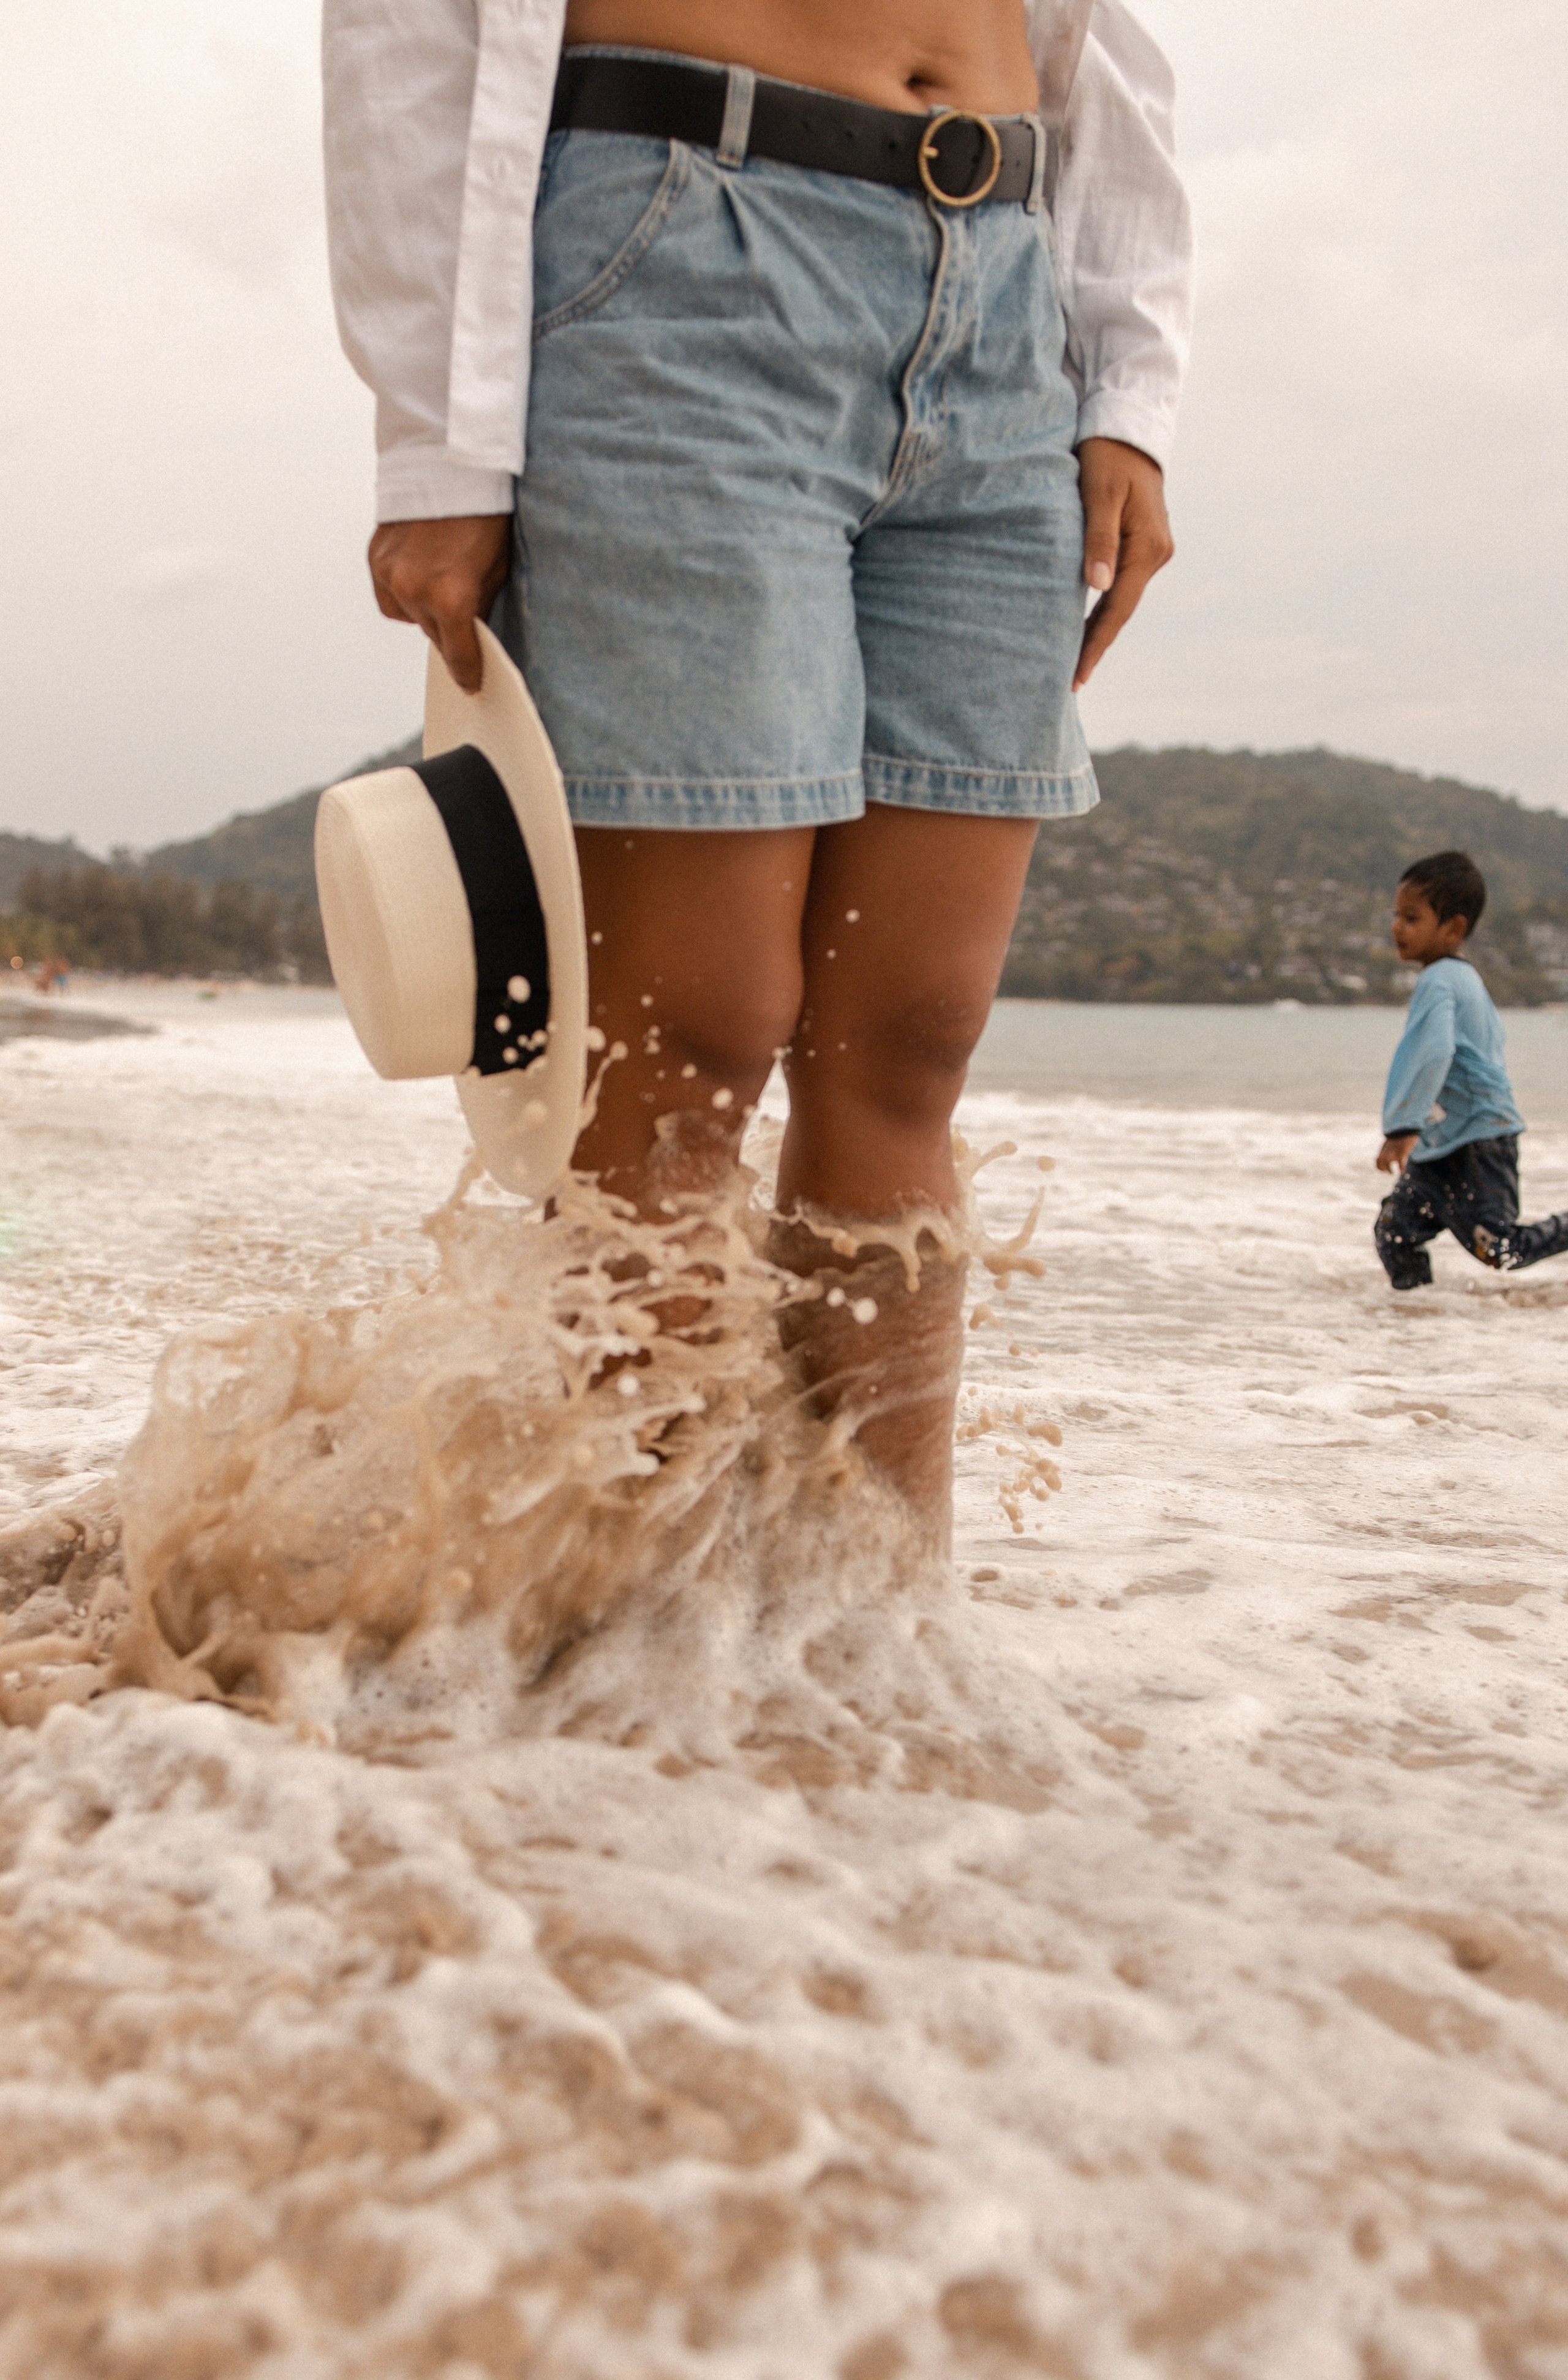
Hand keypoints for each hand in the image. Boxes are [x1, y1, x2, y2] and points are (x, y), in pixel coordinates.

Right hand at [367, 515, 511, 692]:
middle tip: (463, 621)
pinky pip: (390, 595)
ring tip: (442, 583)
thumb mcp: (497, 566)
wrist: (446, 464)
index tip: (472, 684)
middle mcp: (415, 593)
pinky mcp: (376, 559)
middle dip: (450, 632)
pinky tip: (420, 574)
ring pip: (410, 616)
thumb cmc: (482, 512)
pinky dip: (404, 592)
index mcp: (451, 599)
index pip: (459, 655)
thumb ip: (481, 605)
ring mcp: (391, 576)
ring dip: (426, 610)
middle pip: (434, 635)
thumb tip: (473, 630)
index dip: (468, 673)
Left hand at [1074, 438, 1174, 691]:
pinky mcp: (1143, 543)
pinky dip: (1102, 606)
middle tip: (1069, 682)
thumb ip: (1097, 539)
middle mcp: (1156, 554)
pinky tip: (1084, 624)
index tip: (1076, 676)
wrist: (1128, 426)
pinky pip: (1121, 583)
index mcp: (1148, 548)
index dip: (1095, 645)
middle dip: (1095, 645)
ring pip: (1120, 599)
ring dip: (1098, 628)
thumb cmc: (1107, 454)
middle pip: (1120, 611)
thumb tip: (1097, 587)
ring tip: (1073, 661)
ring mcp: (1152, 550)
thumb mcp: (1098, 493)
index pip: (1117, 610)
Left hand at [1377, 1134, 1417, 1174]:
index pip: (1377, 1159)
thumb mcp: (1393, 1141)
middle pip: (1380, 1160)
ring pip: (1388, 1162)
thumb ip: (1390, 1148)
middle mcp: (1388, 1149)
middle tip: (1388, 1172)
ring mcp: (1395, 1150)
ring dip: (1389, 1169)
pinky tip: (1402, 1171)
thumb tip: (1392, 1155)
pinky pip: (1400, 1162)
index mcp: (1384, 1148)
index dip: (1379, 1167)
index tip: (1383, 1170)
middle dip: (1382, 1168)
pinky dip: (1401, 1168)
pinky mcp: (1403, 1151)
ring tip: (1393, 1173)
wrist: (1408, 1128)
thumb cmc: (1402, 1135)